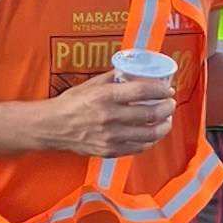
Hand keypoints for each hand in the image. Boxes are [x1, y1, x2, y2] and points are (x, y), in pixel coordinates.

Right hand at [37, 68, 181, 154]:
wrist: (52, 127)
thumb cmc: (70, 104)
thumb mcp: (90, 85)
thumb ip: (113, 79)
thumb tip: (132, 71)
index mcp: (105, 97)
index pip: (141, 92)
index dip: (159, 91)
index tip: (167, 90)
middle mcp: (109, 117)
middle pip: (150, 114)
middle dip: (167, 109)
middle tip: (170, 104)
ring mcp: (110, 137)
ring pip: (148, 134)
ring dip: (163, 126)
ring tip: (167, 120)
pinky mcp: (109, 150)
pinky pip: (137, 148)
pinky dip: (149, 141)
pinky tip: (153, 134)